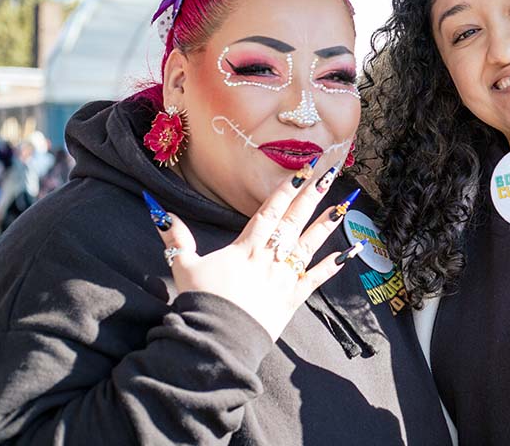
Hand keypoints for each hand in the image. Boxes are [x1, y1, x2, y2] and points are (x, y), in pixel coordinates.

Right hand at [150, 173, 358, 340]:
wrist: (218, 340)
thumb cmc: (201, 303)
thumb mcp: (184, 267)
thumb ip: (176, 238)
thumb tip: (159, 211)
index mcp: (247, 247)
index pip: (270, 210)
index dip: (286, 189)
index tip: (303, 169)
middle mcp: (270, 257)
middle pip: (294, 219)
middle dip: (313, 194)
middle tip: (330, 171)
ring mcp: (284, 277)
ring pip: (311, 244)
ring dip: (328, 222)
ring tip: (345, 203)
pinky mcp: (294, 297)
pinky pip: (318, 278)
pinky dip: (335, 265)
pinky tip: (351, 251)